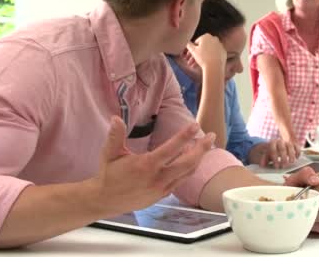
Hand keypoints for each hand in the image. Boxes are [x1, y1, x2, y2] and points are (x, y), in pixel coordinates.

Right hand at [90, 116, 213, 216]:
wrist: (106, 200)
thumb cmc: (109, 174)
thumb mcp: (109, 153)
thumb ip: (115, 136)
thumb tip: (116, 118)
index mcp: (145, 165)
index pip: (171, 148)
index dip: (184, 136)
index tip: (195, 125)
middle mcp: (157, 178)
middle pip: (187, 163)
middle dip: (202, 148)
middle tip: (212, 136)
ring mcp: (162, 188)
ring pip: (187, 172)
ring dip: (198, 158)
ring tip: (205, 145)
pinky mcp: (163, 194)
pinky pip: (181, 180)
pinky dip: (189, 168)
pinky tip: (191, 158)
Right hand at [185, 34, 225, 71]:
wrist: (215, 67)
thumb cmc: (203, 58)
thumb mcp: (193, 51)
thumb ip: (188, 45)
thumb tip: (186, 42)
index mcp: (206, 36)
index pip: (196, 42)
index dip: (191, 50)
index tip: (188, 56)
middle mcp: (214, 38)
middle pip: (203, 47)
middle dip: (196, 55)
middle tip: (190, 62)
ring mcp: (220, 45)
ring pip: (208, 51)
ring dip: (201, 58)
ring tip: (195, 66)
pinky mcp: (223, 52)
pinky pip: (215, 55)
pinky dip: (210, 58)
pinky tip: (205, 64)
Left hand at [249, 139, 299, 168]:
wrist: (276, 146)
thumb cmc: (271, 153)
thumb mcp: (266, 156)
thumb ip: (264, 160)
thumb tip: (262, 165)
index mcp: (272, 143)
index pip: (273, 150)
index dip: (275, 159)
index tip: (276, 167)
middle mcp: (280, 141)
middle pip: (282, 148)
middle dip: (283, 158)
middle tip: (284, 166)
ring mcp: (287, 142)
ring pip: (290, 146)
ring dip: (291, 155)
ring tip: (291, 162)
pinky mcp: (294, 144)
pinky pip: (297, 146)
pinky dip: (298, 152)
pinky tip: (297, 158)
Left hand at [283, 167, 318, 233]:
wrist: (286, 203)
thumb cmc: (292, 190)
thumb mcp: (295, 179)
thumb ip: (305, 174)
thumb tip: (315, 179)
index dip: (316, 189)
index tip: (305, 190)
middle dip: (314, 204)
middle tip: (303, 203)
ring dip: (314, 214)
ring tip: (304, 212)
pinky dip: (316, 224)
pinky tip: (308, 220)